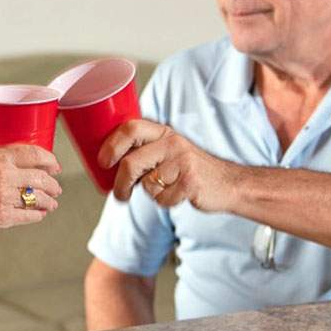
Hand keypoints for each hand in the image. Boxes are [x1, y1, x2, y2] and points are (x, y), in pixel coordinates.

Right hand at [0, 144, 61, 238]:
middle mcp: (5, 176)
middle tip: (56, 187)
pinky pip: (29, 215)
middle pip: (41, 178)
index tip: (54, 165)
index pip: (34, 154)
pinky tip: (39, 214)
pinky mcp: (3, 218)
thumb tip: (13, 161)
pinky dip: (38, 215)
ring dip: (49, 201)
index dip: (49, 160)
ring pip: (38, 198)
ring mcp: (5, 198)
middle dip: (52, 184)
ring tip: (51, 203)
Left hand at [98, 119, 239, 212]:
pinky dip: (165, 202)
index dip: (111, 145)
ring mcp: (182, 161)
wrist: (228, 183)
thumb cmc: (189, 168)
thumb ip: (144, 149)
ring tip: (165, 188)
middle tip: (119, 194)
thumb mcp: (168, 149)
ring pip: (146, 184)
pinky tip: (178, 195)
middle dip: (120, 183)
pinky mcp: (190, 182)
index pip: (130, 128)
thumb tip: (107, 162)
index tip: (102, 162)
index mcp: (162, 132)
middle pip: (131, 162)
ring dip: (150, 193)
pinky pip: (162, 199)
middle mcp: (171, 142)